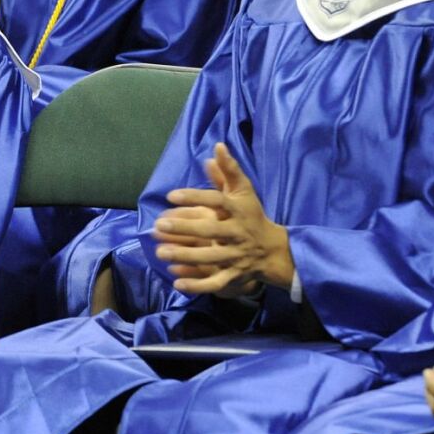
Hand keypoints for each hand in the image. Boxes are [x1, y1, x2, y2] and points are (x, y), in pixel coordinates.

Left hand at [152, 143, 292, 296]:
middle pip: (211, 231)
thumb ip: (229, 173)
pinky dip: (197, 285)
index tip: (170, 195)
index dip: (195, 197)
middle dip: (184, 228)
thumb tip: (216, 148)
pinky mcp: (234, 275)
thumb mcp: (244, 193)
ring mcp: (236, 256)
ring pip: (210, 258)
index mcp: (238, 211)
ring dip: (185, 256)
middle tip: (159, 224)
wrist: (274, 250)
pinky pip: (215, 283)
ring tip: (161, 252)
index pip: (217, 201)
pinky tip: (176, 282)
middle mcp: (238, 233)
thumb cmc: (252, 216)